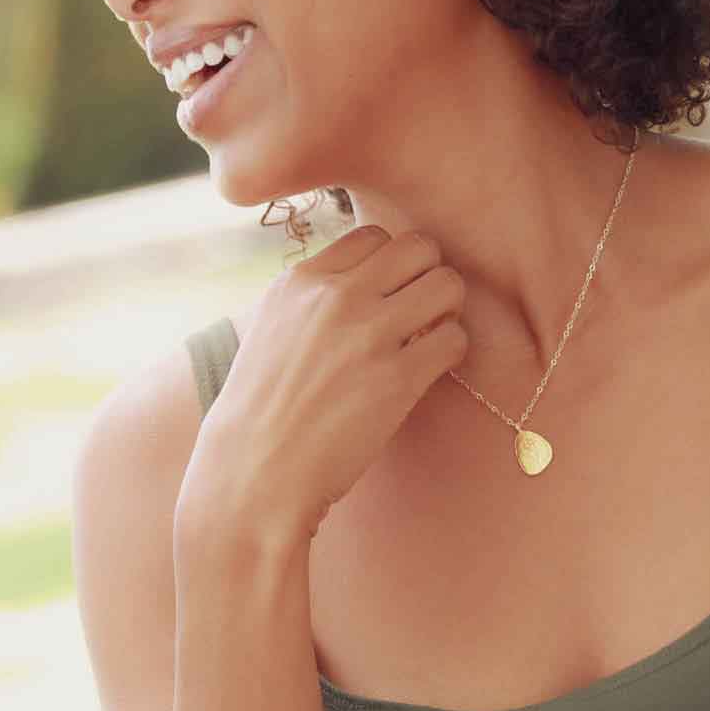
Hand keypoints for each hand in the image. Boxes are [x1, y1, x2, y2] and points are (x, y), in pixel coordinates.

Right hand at [176, 226, 467, 547]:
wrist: (253, 474)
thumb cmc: (264, 409)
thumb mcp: (272, 330)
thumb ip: (314, 298)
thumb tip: (365, 278)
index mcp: (301, 281)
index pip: (374, 235)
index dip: (391, 264)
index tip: (388, 295)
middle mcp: (336, 298)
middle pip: (419, 247)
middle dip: (429, 275)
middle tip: (422, 311)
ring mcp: (368, 335)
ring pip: (448, 284)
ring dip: (448, 311)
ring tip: (429, 338)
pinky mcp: (397, 379)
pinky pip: (456, 339)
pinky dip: (452, 351)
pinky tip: (430, 370)